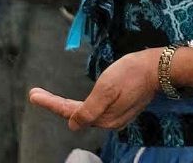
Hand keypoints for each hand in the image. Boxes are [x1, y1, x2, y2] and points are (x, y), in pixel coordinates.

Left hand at [29, 48, 160, 131]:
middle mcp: (109, 121)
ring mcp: (117, 116)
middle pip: (76, 114)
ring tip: (51, 97)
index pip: (69, 113)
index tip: (33, 94)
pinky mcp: (123, 107)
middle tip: (36, 94)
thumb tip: (71, 124)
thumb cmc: (132, 73)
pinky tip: (78, 101)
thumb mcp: (106, 88)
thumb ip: (88, 109)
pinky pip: (97, 110)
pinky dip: (83, 105)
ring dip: (68, 105)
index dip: (50, 104)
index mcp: (103, 118)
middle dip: (56, 104)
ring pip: (86, 112)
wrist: (159, 67)